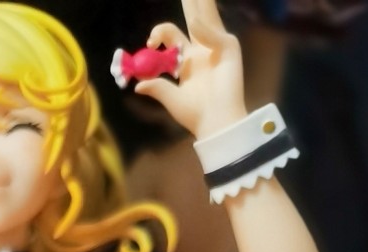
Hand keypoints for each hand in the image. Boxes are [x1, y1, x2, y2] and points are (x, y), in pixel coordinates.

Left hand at [133, 0, 246, 141]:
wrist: (215, 123)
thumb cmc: (195, 115)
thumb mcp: (171, 99)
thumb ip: (157, 87)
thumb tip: (138, 86)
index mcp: (184, 60)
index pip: (171, 34)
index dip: (159, 33)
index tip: (150, 43)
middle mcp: (200, 49)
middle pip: (193, 17)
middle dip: (189, 2)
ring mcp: (215, 47)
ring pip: (208, 16)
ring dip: (202, 2)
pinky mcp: (229, 49)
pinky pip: (214, 34)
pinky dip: (205, 30)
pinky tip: (196, 24)